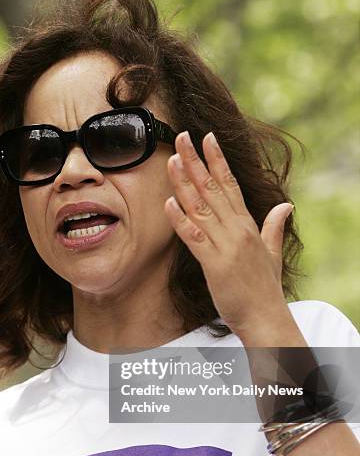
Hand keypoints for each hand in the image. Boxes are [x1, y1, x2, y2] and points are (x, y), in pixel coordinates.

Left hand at [164, 130, 293, 337]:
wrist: (266, 318)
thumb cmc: (264, 288)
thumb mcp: (272, 253)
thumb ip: (274, 226)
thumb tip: (286, 205)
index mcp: (248, 225)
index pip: (231, 184)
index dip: (218, 160)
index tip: (207, 138)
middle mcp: (237, 230)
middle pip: (213, 188)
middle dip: (196, 161)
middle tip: (182, 137)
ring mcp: (227, 245)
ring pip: (201, 207)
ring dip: (185, 183)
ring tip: (172, 160)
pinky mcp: (215, 264)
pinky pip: (195, 238)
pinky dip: (181, 220)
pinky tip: (169, 202)